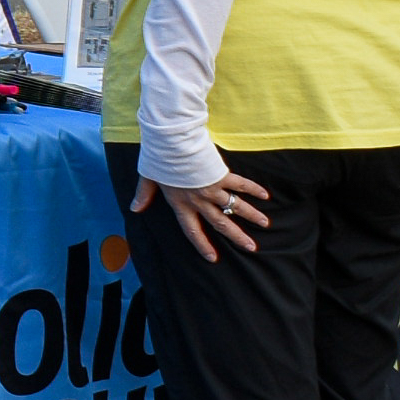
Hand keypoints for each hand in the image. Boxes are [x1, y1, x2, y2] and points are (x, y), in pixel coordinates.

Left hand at [131, 163, 267, 259]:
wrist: (172, 142)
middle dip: (236, 236)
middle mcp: (199, 201)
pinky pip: (240, 184)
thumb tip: (134, 209)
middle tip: (252, 247)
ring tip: (265, 224)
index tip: (213, 258)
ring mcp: (212, 188)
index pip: (192, 230)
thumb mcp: (147, 178)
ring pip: (235, 206)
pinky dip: (253, 189)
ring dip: (251, 215)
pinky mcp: (222, 174)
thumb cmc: (158, 159)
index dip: (202, 244)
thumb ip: (143, 195)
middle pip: (220, 223)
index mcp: (181, 204)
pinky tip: (265, 195)